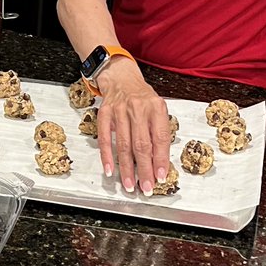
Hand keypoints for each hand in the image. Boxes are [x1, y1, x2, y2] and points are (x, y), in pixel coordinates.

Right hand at [93, 58, 170, 195]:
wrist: (122, 78)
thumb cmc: (142, 98)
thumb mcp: (157, 110)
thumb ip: (159, 133)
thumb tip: (159, 164)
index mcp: (156, 107)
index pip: (160, 138)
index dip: (160, 160)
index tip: (161, 176)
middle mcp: (138, 108)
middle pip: (141, 145)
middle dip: (144, 170)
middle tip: (146, 187)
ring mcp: (119, 110)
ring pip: (123, 145)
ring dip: (126, 168)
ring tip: (130, 184)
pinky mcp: (104, 113)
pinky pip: (104, 138)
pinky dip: (107, 156)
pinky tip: (110, 170)